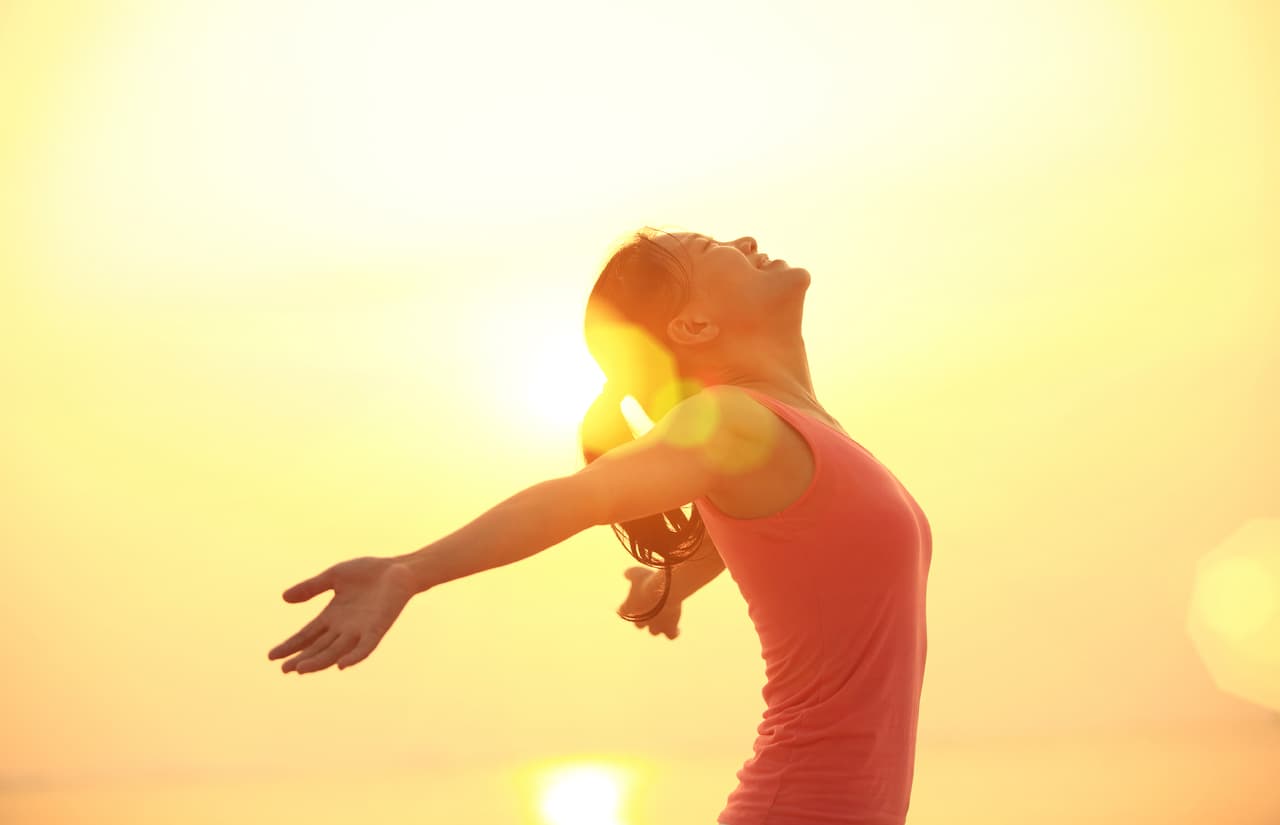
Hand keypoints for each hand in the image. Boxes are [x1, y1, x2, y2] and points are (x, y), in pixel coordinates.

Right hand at [268, 555, 416, 673]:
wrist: (398, 569)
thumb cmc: (368, 572)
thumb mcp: (334, 576)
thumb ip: (311, 588)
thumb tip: (284, 598)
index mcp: (332, 616)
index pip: (306, 635)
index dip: (290, 646)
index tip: (271, 656)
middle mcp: (343, 627)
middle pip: (318, 648)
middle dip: (301, 659)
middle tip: (284, 669)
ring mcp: (360, 630)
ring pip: (336, 651)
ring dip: (319, 662)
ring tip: (301, 669)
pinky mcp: (377, 628)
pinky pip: (365, 647)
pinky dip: (354, 656)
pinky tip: (342, 665)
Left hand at [618, 566, 681, 639]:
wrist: (662, 590)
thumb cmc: (647, 581)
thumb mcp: (636, 573)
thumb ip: (630, 574)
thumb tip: (627, 574)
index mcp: (629, 609)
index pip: (622, 612)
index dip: (627, 608)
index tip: (630, 604)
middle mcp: (640, 621)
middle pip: (639, 625)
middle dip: (644, 618)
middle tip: (651, 608)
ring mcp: (655, 626)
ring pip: (654, 631)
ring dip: (658, 626)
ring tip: (664, 618)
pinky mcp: (669, 628)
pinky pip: (671, 635)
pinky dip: (674, 633)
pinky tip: (677, 628)